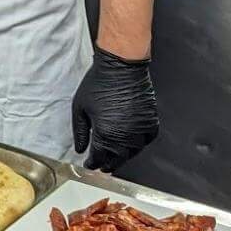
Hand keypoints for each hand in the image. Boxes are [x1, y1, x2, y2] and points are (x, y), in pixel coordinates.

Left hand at [71, 47, 158, 170]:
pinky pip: (147, 140)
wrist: (121, 66)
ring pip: (133, 152)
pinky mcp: (151, 120)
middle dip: (107, 164)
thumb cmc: (100, 83)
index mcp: (105, 133)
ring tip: (116, 155)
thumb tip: (80, 148)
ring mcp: (140, 129)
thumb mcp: (80, 108)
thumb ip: (80, 132)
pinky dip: (140, 144)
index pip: (98, 158)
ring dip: (124, 156)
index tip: (89, 165)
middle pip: (117, 159)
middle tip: (102, 165)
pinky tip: (133, 143)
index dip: (92, 164)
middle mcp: (125, 136)